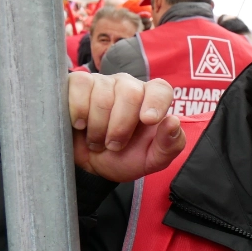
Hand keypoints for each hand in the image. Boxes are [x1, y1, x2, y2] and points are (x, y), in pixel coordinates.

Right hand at [68, 72, 184, 181]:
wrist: (89, 167)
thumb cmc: (124, 158)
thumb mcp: (152, 159)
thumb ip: (170, 144)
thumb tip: (173, 121)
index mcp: (151, 100)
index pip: (161, 89)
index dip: (156, 102)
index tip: (148, 121)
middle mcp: (128, 86)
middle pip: (130, 94)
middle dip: (121, 126)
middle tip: (114, 145)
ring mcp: (102, 82)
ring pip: (102, 95)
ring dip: (98, 127)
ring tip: (96, 140)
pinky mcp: (78, 84)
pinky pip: (79, 86)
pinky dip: (78, 110)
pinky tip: (79, 124)